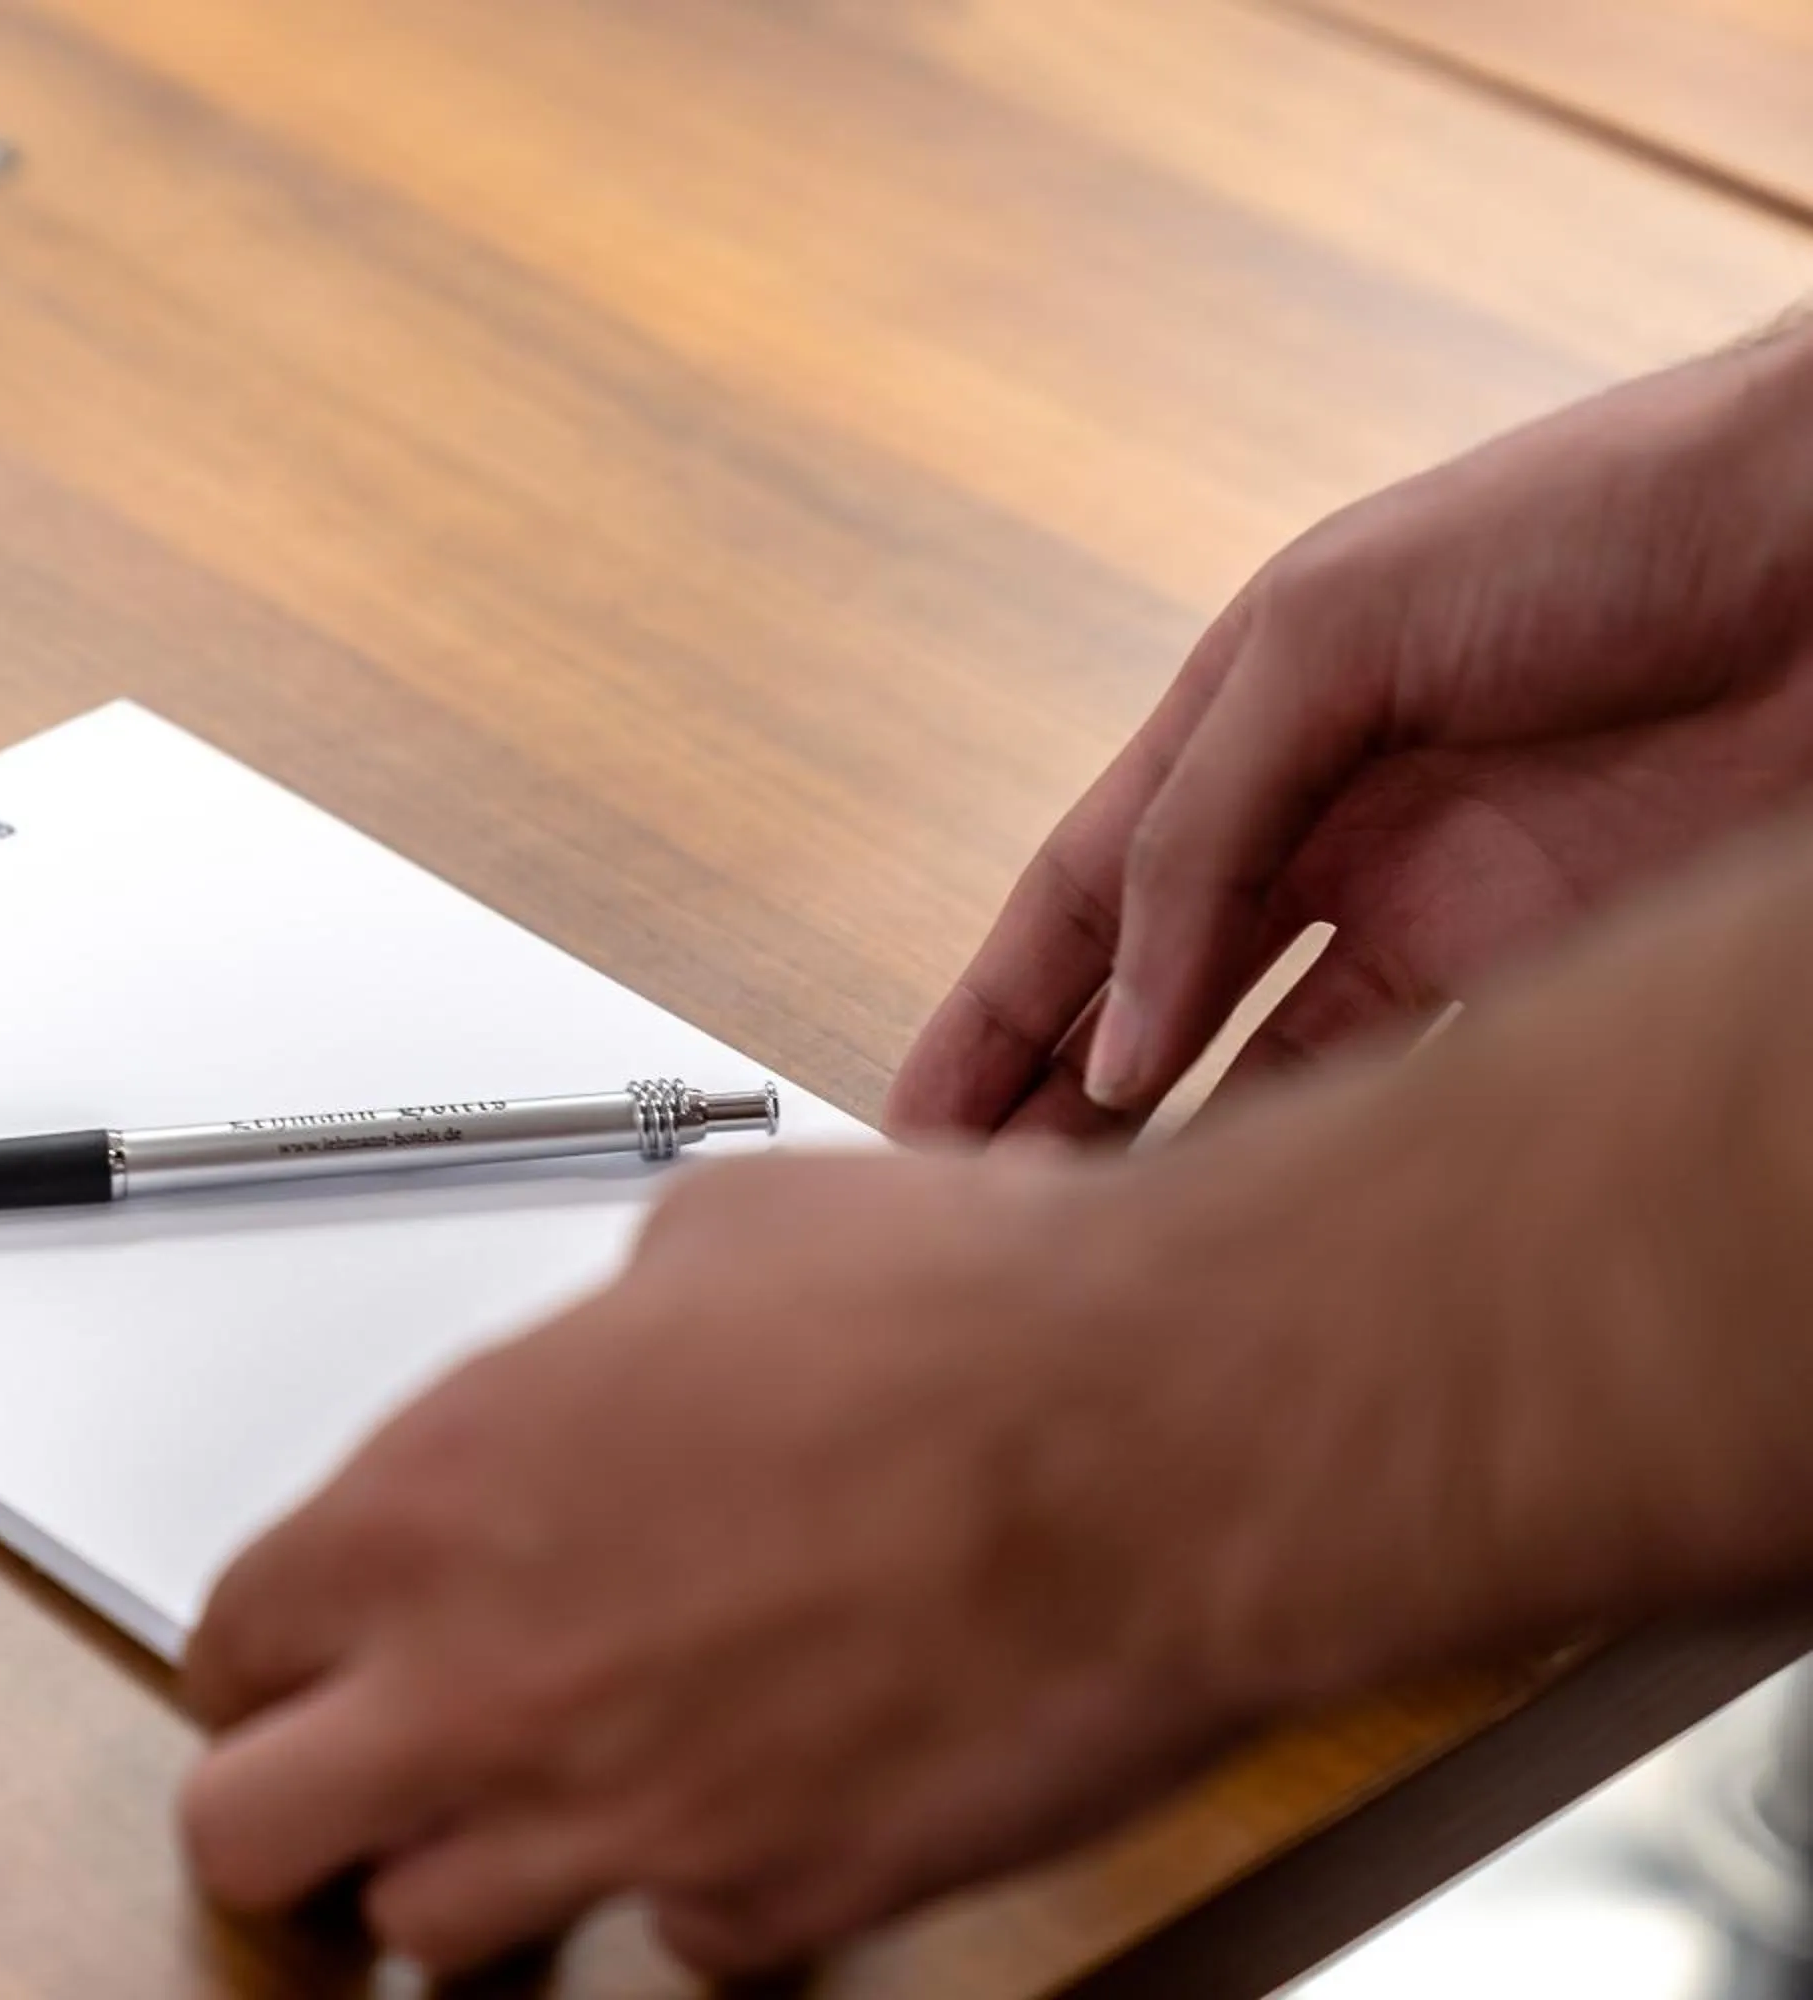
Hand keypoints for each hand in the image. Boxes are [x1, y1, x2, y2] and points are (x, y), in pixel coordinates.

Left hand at [176, 1148, 1249, 1978]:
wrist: (1157, 1432)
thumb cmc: (961, 1311)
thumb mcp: (715, 1238)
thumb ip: (602, 1335)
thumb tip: (618, 1348)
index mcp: (438, 1499)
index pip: (234, 1636)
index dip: (267, 1653)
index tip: (300, 1661)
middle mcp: (489, 1679)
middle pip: (254, 1832)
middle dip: (294, 1809)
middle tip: (352, 1785)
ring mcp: (622, 1818)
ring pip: (434, 1931)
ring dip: (474, 1874)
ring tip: (549, 1808)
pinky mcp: (774, 1903)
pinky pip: (678, 1946)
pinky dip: (700, 1894)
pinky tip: (753, 1809)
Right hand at [890, 323, 1812, 1142]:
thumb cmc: (1601, 517)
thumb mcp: (1333, 634)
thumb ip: (1203, 824)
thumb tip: (1115, 1025)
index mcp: (1246, 727)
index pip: (1076, 900)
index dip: (985, 1015)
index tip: (907, 1119)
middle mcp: (1328, 828)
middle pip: (1150, 1001)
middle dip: (1051, 1109)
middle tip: (973, 1226)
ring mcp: (1440, 906)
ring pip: (1265, 1067)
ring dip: (1176, 1156)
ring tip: (1089, 1250)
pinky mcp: (1555, 969)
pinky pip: (1408, 1090)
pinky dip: (1323, 1159)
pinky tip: (1257, 1221)